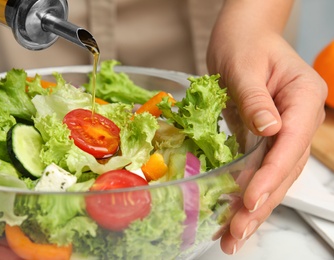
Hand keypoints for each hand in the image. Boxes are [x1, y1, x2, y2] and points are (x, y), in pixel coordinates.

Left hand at [207, 0, 326, 254]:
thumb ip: (256, 98)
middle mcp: (298, 120)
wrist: (240, 38)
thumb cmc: (244, 43)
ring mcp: (283, 131)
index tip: (250, 200)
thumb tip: (269, 129)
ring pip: (273, 176)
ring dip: (254, 207)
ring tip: (233, 235)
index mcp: (303, 99)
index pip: (290, 145)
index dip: (270, 176)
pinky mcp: (265, 138)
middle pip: (284, 170)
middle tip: (236, 233)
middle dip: (260, 204)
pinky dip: (246, 191)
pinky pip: (259, 169)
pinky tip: (233, 211)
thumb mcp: (244, 66)